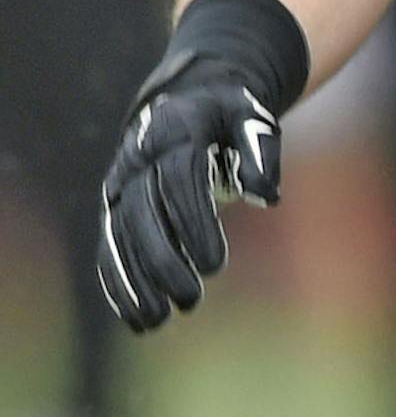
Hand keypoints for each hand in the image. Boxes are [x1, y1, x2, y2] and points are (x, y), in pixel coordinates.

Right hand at [98, 47, 283, 332]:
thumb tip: (264, 196)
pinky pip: (110, 246)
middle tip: (191, 300)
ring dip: (133, 281)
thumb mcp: (252, 118)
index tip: (214, 267)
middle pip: (142, 215)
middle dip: (162, 261)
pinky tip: (135, 316)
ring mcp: (120, 183)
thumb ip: (261, 152)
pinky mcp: (115, 206)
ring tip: (156, 320)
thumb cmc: (230, 114)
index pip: (178, 182)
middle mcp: (138, 159)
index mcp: (175, 132)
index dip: (193, 225)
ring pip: (118, 236)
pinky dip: (118, 282)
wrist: (187, 96)